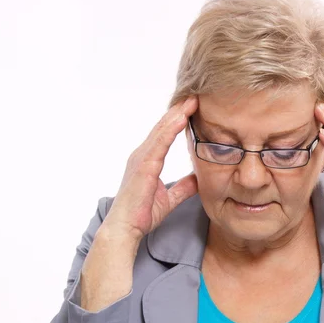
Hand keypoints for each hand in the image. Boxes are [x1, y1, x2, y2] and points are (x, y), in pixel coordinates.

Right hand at [102, 96, 199, 241]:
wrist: (126, 228)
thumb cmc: (142, 214)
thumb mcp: (169, 198)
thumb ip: (183, 188)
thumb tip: (197, 180)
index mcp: (148, 160)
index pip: (166, 134)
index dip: (179, 119)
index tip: (194, 107)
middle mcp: (143, 155)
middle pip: (163, 127)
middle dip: (179, 110)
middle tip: (196, 94)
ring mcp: (141, 158)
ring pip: (162, 130)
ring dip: (177, 114)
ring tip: (192, 100)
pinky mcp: (143, 166)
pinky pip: (159, 143)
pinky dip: (170, 129)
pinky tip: (181, 118)